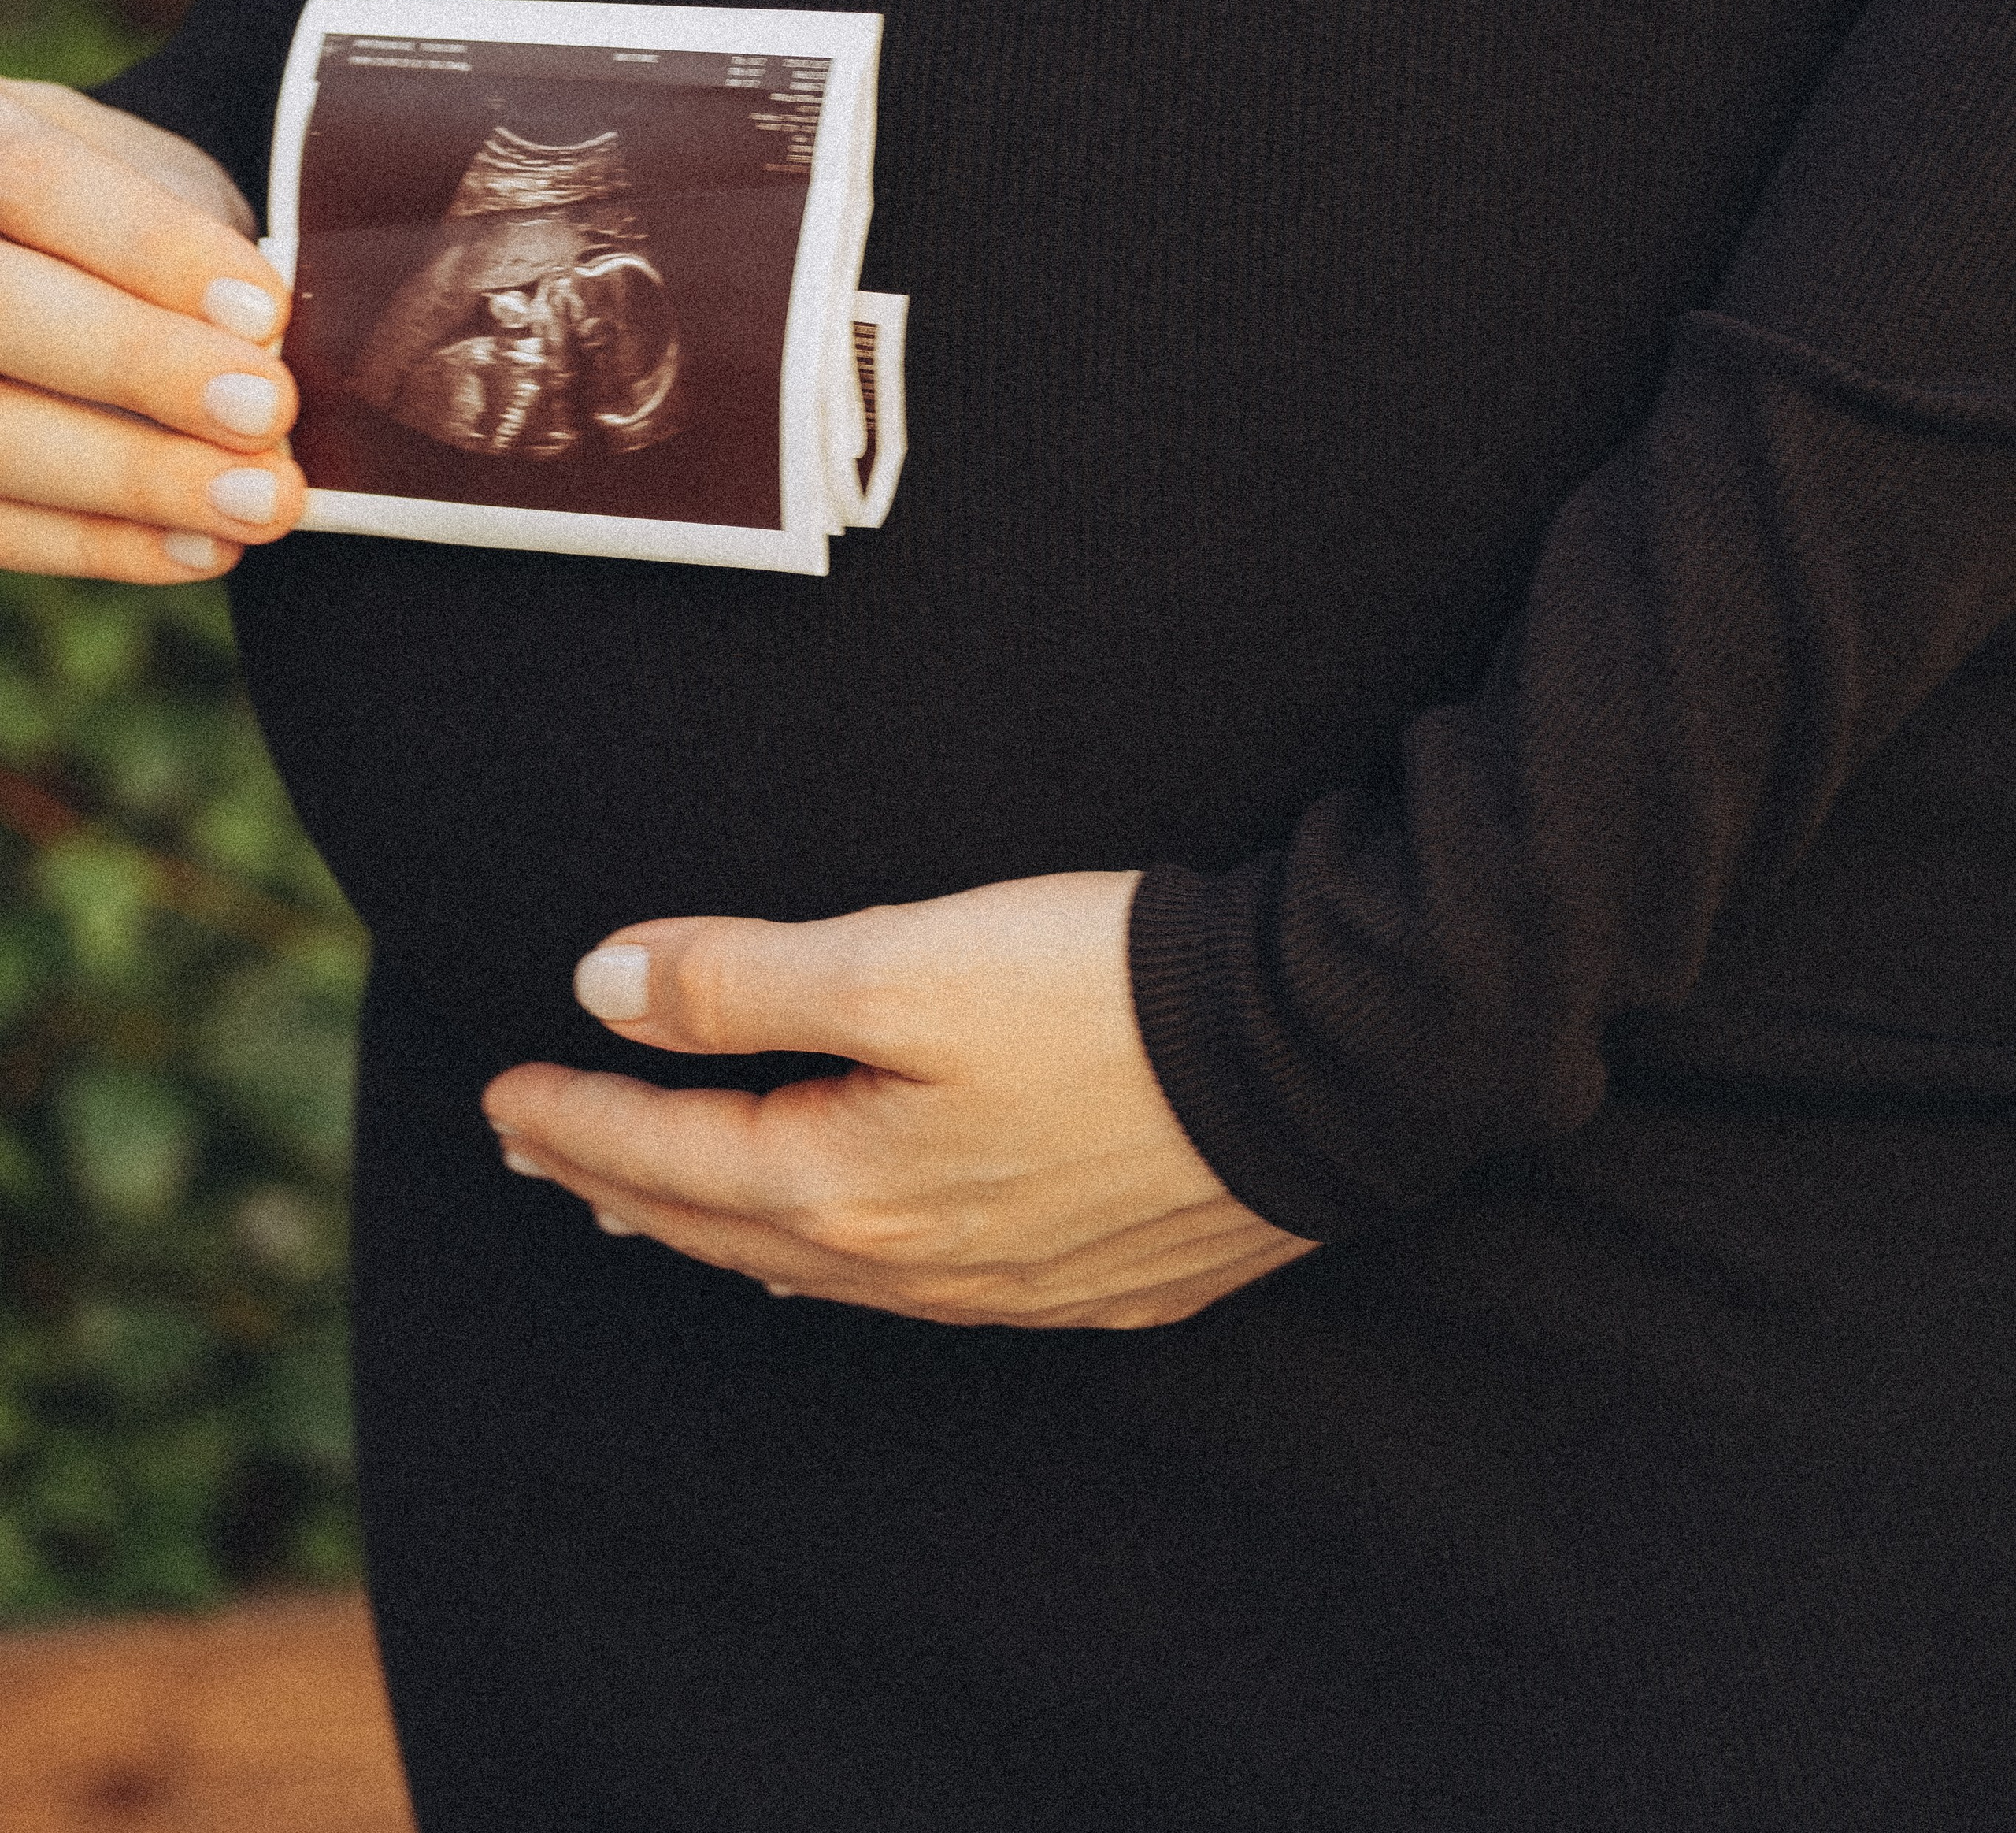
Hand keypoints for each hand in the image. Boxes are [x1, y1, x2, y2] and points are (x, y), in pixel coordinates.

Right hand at [0, 80, 304, 581]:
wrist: (30, 249)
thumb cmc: (107, 209)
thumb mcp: (141, 173)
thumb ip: (185, 234)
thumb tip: (265, 350)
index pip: (38, 182)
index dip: (149, 248)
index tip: (265, 312)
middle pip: (4, 309)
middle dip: (139, 366)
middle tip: (265, 411)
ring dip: (131, 479)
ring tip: (260, 503)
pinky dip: (98, 544)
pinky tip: (202, 549)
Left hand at [482, 870, 1317, 1327]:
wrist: (1312, 1061)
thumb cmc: (1107, 999)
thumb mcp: (904, 961)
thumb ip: (742, 980)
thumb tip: (603, 986)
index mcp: (850, 1185)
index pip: (669, 1157)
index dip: (576, 1116)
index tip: (503, 1089)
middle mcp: (912, 1261)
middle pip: (722, 1225)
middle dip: (617, 1180)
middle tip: (540, 1145)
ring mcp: (1001, 1283)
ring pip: (809, 1266)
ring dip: (713, 1225)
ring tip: (646, 1202)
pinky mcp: (1083, 1274)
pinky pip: (904, 1284)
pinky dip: (825, 1257)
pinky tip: (827, 1247)